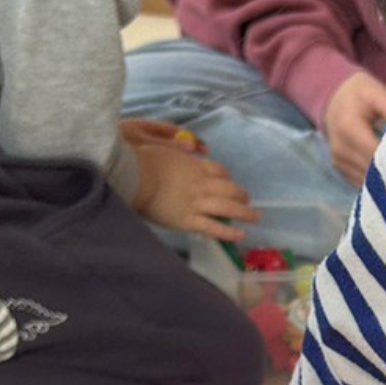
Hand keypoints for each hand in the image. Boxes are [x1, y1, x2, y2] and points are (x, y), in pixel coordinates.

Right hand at [129, 138, 256, 243]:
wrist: (130, 176)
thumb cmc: (140, 161)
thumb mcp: (163, 149)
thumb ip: (178, 153)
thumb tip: (188, 151)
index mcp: (194, 167)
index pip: (219, 171)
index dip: (227, 178)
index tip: (229, 183)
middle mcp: (200, 184)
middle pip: (229, 189)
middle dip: (241, 195)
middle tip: (247, 200)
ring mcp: (195, 203)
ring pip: (227, 208)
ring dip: (244, 213)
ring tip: (255, 217)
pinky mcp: (187, 220)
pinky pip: (212, 227)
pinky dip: (228, 232)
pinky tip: (240, 235)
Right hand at [320, 70, 385, 183]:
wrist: (334, 100)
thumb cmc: (360, 94)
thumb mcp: (377, 93)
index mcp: (349, 128)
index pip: (378, 153)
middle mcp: (340, 149)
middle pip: (374, 170)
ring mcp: (339, 162)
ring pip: (370, 181)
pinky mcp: (342, 171)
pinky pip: (364, 183)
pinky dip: (380, 181)